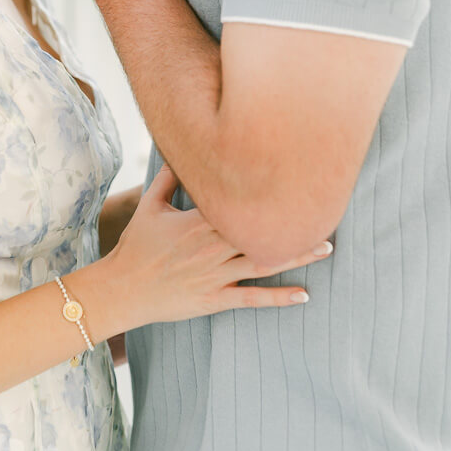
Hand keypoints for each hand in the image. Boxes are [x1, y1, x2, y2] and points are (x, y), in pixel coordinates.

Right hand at [106, 164, 332, 330]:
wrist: (123, 288)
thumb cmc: (136, 245)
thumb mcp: (149, 206)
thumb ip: (167, 178)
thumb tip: (178, 151)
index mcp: (199, 220)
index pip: (239, 202)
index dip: (268, 193)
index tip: (294, 181)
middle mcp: (212, 246)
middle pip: (260, 231)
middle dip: (293, 224)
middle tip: (328, 214)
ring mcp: (215, 275)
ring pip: (263, 262)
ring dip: (296, 256)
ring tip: (325, 248)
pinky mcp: (215, 299)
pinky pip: (252, 297)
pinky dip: (279, 297)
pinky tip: (304, 295)